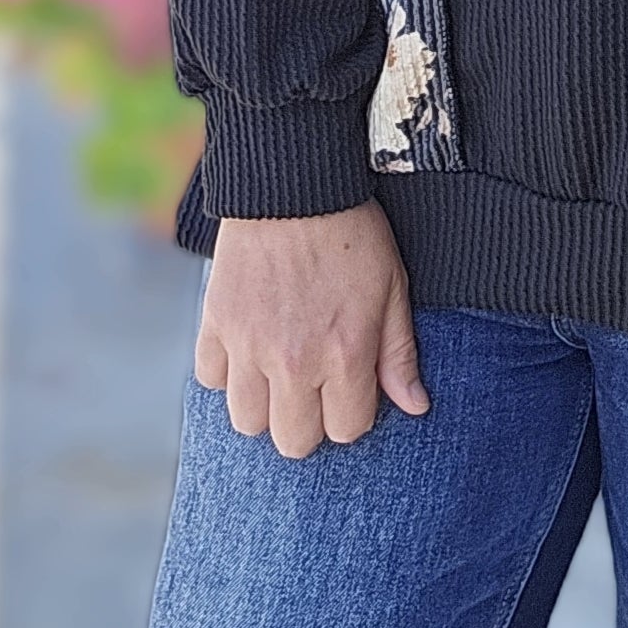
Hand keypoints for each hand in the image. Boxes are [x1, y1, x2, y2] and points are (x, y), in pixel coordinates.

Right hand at [195, 199, 428, 459]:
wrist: (295, 186)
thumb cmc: (353, 236)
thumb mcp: (393, 289)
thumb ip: (398, 354)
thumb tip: (415, 407)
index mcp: (345, 355)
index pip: (346, 431)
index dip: (353, 414)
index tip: (352, 386)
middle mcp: (294, 362)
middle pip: (293, 441)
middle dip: (308, 422)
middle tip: (315, 387)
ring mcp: (249, 346)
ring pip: (246, 421)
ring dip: (265, 404)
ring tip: (280, 372)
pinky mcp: (215, 324)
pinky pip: (211, 379)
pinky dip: (228, 371)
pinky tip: (250, 346)